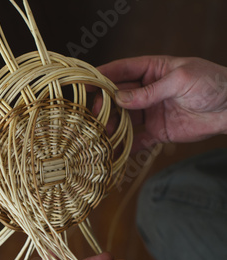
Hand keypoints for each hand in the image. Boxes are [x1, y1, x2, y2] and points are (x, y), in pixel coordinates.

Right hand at [98, 56, 226, 149]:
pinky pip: (137, 139)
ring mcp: (150, 112)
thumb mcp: (180, 80)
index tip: (85, 84)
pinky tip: (115, 151)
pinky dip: (126, 146)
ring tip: (104, 134)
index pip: (122, 71)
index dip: (102, 76)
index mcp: (152, 70)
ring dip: (112, 126)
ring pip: (123, 118)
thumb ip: (149, 91)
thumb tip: (120, 99)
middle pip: (118, 97)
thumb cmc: (212, 84)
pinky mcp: (156, 131)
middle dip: (105, 105)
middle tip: (96, 115)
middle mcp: (147, 91)